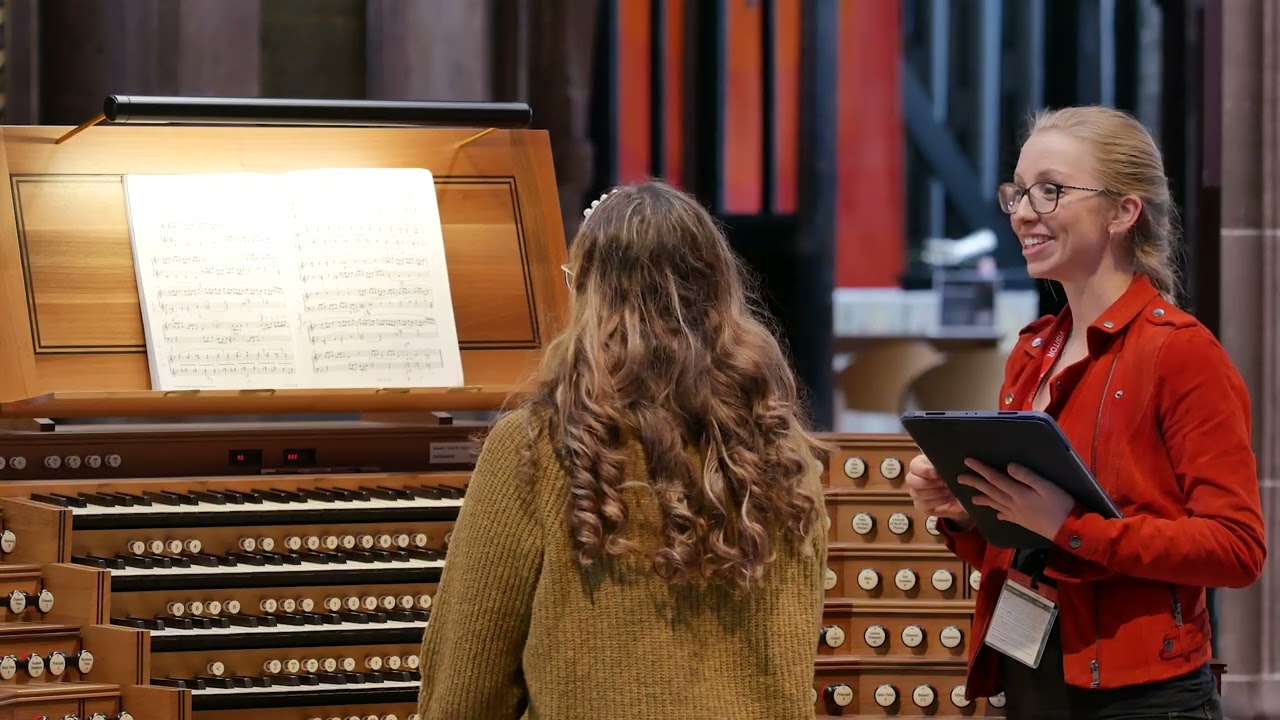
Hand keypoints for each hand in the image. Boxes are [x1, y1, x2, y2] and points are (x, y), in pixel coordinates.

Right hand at [904, 454, 969, 524]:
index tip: (937, 474)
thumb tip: (944, 466)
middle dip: (929, 483)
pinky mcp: (922, 505)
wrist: (963, 491)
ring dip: (935, 493)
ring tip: (949, 491)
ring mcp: (917, 493)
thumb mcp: (952, 466)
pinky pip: (924, 506)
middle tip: (944, 483)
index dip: (924, 470)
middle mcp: (915, 479)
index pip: (914, 466)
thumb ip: (946, 464)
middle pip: (911, 481)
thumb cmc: (956, 475)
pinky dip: (937, 502)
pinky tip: (948, 498)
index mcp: (920, 465)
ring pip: (917, 494)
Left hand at [958, 459, 1075, 540]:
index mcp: (1018, 493)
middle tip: (959, 478)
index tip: (967, 461)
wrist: (1069, 530)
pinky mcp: (1023, 522)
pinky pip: (1006, 517)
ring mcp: (1017, 515)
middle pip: (990, 492)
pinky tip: (996, 515)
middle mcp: (1013, 504)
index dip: (980, 469)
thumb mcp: (1047, 486)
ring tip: (971, 498)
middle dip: (974, 483)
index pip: (994, 478)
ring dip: (982, 500)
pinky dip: (999, 514)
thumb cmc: (1061, 504)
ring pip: (995, 505)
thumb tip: (1008, 466)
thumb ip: (1027, 476)